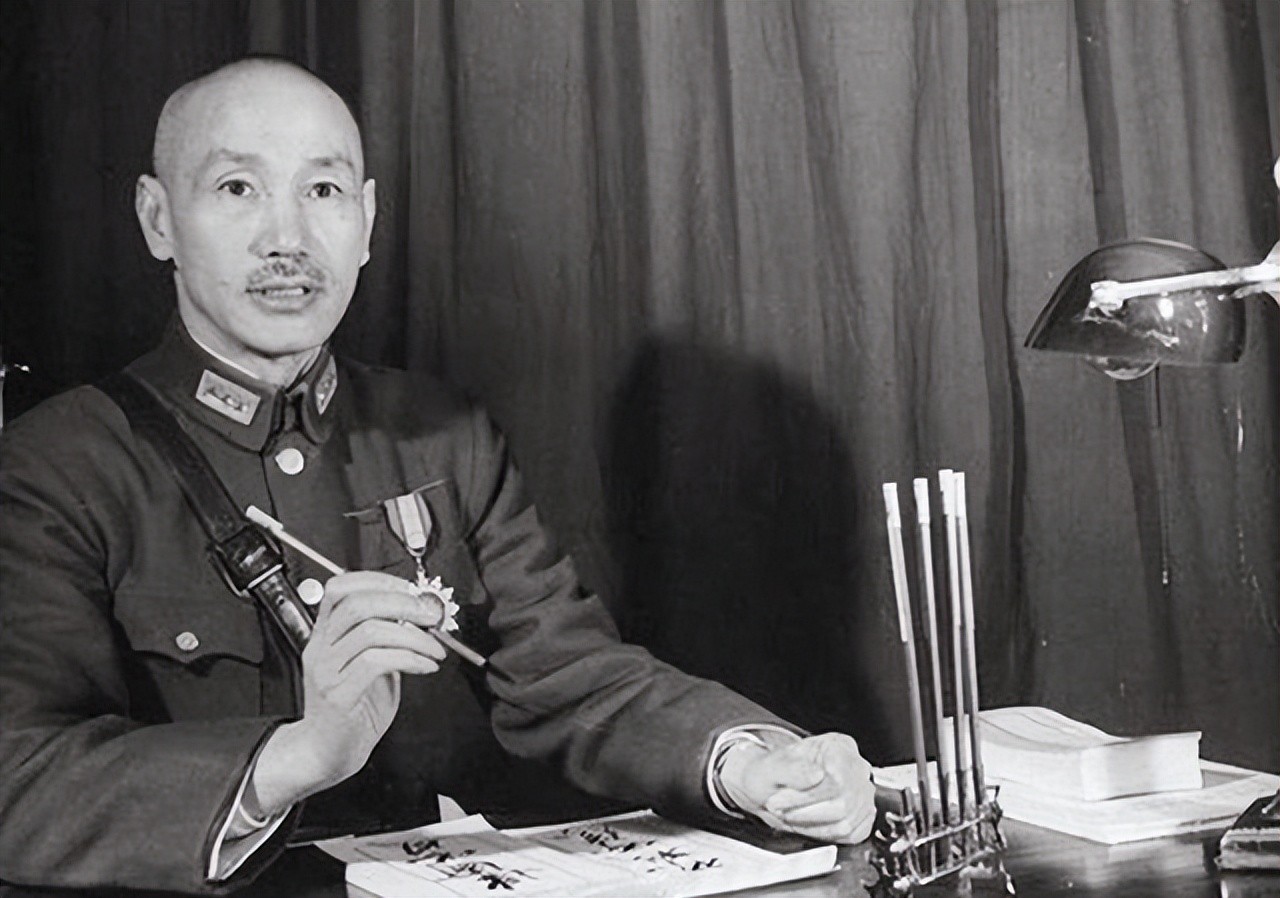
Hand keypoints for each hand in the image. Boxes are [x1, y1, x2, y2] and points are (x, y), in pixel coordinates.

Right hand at [248, 571, 446, 815]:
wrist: (327, 753)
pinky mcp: (338, 695)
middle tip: (431, 616)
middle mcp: (321, 648)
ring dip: (414, 635)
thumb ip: (387, 638)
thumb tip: (420, 615)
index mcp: (326, 634)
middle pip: (356, 604)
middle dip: (401, 603)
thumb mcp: (369, 664)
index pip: (340, 588)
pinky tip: (425, 666)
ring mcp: (326, 671)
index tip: (410, 589)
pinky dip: (409, 658)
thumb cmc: (353, 708)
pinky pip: (376, 662)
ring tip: (435, 648)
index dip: (378, 580)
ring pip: (369, 631)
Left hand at [719, 733, 875, 843]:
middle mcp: (856, 768)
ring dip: (810, 826)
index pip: (836, 779)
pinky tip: (804, 824)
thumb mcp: (772, 766)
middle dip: (804, 814)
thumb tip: (816, 775)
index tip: (778, 801)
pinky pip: (849, 835)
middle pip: (843, 804)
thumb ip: (792, 768)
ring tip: (787, 816)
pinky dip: (821, 835)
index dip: (806, 797)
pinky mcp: (862, 817)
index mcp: (838, 746)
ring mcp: (862, 794)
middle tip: (778, 811)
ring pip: (845, 824)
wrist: (772, 787)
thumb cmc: (773, 773)